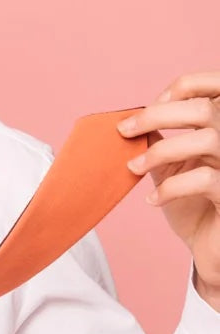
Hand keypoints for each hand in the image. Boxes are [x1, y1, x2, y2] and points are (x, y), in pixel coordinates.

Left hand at [118, 72, 219, 294]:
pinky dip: (170, 187)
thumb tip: (130, 118)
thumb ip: (160, 140)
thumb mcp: (174, 166)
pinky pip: (204, 179)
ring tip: (134, 167)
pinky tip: (153, 200)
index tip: (153, 105)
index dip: (183, 87)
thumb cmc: (195, 206)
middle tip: (124, 130)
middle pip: (205, 108)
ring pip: (207, 139)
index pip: (217, 83)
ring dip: (160, 151)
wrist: (212, 250)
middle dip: (156, 115)